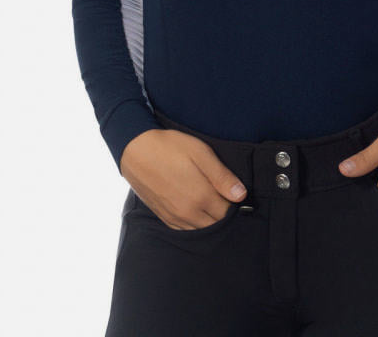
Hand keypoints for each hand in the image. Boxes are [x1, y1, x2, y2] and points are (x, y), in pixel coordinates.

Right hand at [119, 129, 248, 229]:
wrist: (136, 150)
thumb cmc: (170, 147)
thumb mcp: (201, 153)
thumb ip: (222, 176)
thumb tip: (241, 195)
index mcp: (201, 197)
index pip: (228, 212)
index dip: (234, 203)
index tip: (233, 191)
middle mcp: (188, 213)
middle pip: (216, 223)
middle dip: (223, 212)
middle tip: (222, 194)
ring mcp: (174, 218)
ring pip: (201, 229)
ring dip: (209, 219)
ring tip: (209, 199)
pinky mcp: (163, 217)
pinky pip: (185, 229)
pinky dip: (194, 223)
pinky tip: (195, 208)